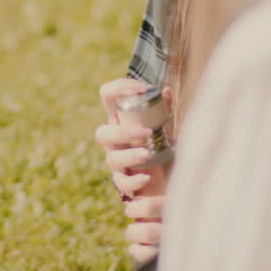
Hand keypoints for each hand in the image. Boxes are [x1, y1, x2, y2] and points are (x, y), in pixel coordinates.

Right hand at [97, 78, 170, 261]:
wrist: (168, 178)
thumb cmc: (163, 145)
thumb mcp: (166, 125)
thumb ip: (164, 109)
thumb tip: (166, 91)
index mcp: (121, 119)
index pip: (107, 96)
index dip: (120, 87)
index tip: (143, 90)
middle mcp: (114, 141)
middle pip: (102, 133)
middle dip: (122, 132)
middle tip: (147, 133)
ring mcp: (117, 162)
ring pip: (112, 159)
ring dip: (130, 156)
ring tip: (148, 155)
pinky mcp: (124, 182)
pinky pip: (122, 183)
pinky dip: (134, 181)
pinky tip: (147, 177)